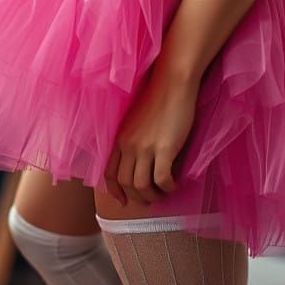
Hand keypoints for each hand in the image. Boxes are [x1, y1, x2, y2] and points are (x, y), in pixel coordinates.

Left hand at [103, 63, 198, 205]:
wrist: (172, 83)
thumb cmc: (158, 99)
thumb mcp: (135, 122)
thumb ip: (132, 141)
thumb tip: (138, 163)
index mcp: (120, 138)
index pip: (109, 173)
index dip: (115, 191)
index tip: (124, 201)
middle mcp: (128, 144)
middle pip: (125, 183)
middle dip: (137, 197)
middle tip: (151, 199)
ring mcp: (145, 147)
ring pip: (141, 186)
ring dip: (153, 195)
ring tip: (163, 192)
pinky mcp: (164, 148)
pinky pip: (162, 180)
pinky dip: (168, 187)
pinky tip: (175, 184)